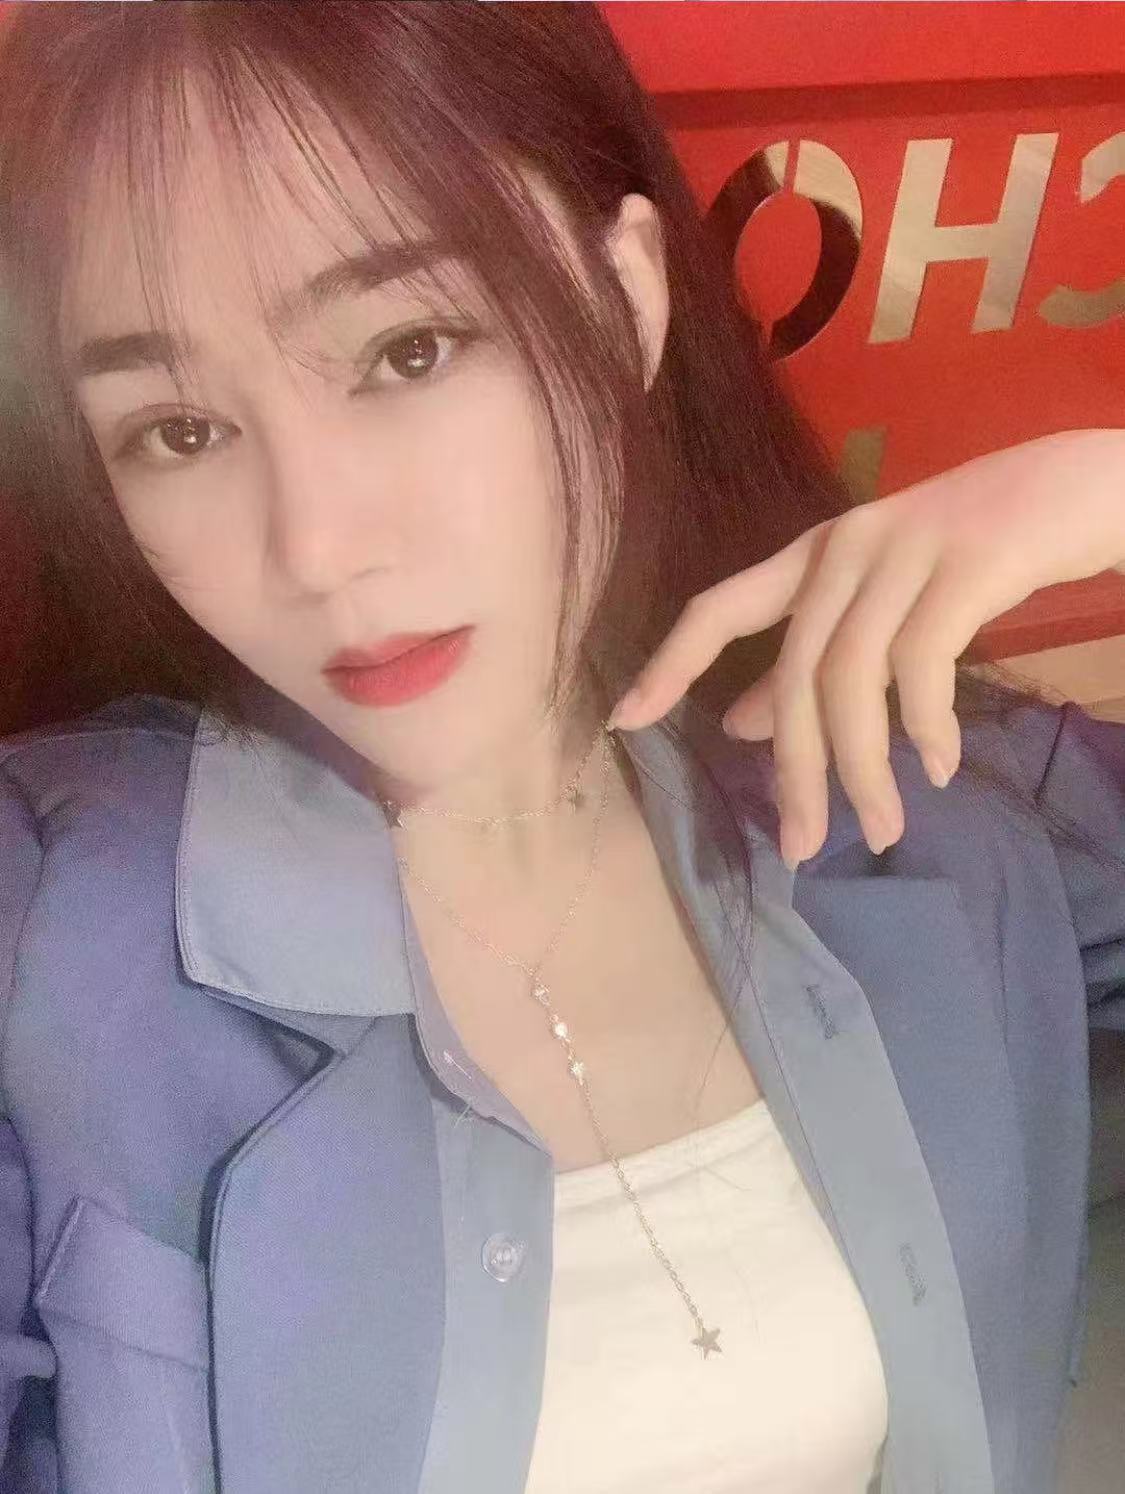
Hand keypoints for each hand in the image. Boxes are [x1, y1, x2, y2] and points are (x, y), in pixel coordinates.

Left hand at [605, 429, 1124, 869]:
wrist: (1083, 480)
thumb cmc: (976, 547)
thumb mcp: (881, 599)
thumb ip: (810, 655)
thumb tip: (733, 723)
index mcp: (817, 553)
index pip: (719, 606)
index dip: (669, 662)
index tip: (624, 722)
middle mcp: (848, 546)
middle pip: (794, 672)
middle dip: (795, 769)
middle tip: (802, 847)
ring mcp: (907, 550)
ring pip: (853, 677)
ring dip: (863, 768)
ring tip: (882, 828)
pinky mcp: (970, 562)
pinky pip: (923, 662)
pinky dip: (925, 727)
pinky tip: (937, 768)